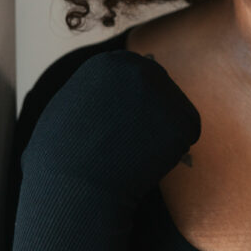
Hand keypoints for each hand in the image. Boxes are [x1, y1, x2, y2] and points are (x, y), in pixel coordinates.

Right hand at [21, 50, 200, 202]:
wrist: (76, 188)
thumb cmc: (63, 157)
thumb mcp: (70, 105)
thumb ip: (97, 92)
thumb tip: (114, 91)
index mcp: (111, 61)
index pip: (137, 80)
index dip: (129, 110)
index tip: (114, 129)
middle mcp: (141, 67)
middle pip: (161, 92)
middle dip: (151, 119)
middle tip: (128, 145)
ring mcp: (165, 92)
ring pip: (175, 115)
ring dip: (161, 135)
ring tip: (132, 154)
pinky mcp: (184, 120)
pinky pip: (187, 136)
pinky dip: (173, 153)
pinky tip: (147, 161)